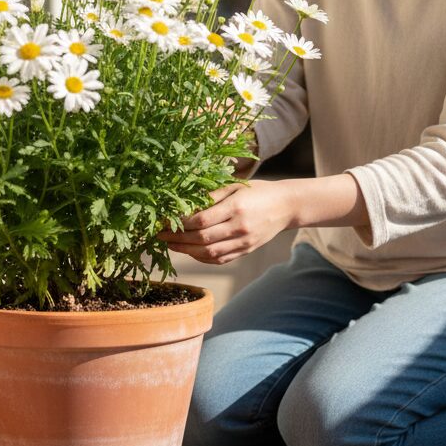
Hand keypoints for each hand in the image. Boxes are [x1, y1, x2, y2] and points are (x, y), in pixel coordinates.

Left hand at [157, 179, 294, 263]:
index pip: (202, 219)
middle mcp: (240, 227)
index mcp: (236, 207)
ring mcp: (244, 242)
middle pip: (202, 238)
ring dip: (186, 251)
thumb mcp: (235, 185)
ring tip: (170, 245)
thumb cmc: (258, 191)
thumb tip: (184, 204)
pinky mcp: (246, 251)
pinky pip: (220, 259)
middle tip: (159, 235)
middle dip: (177, 238)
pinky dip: (202, 258)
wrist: (286, 206)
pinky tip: (190, 252)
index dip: (180, 222)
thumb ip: (211, 195)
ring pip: (210, 253)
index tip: (165, 220)